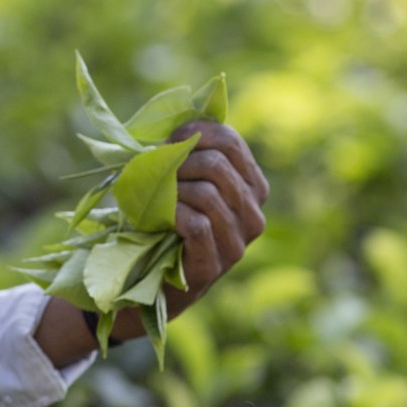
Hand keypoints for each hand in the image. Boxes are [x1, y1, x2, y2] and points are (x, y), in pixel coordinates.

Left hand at [162, 120, 268, 319]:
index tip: (168, 141)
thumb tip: (182, 124)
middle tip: (154, 170)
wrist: (152, 282)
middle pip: (219, 166)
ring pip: (208, 194)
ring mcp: (237, 243)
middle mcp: (253, 215)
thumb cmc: (167, 226)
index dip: (196, 134)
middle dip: (179, 162)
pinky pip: (197, 225)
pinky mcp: (214, 265)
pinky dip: (173, 213)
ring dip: (172, 189)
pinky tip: (160, 216)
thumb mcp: (186, 185)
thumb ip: (192, 156)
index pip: (232, 144)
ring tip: (153, 195)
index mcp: (252, 188)